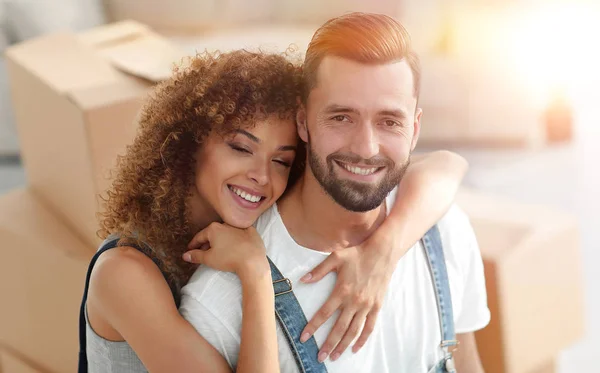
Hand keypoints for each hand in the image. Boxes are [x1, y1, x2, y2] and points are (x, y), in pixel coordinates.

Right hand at [182, 222, 268, 276]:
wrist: (252, 261)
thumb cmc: (228, 259)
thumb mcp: (209, 259)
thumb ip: (195, 256)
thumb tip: (185, 255)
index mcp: (213, 229)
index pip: (199, 237)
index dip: (193, 244)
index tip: (190, 250)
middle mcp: (226, 224)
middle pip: (213, 234)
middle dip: (207, 243)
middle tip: (203, 253)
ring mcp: (239, 227)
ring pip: (226, 233)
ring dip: (221, 241)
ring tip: (219, 251)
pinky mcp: (251, 232)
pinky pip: (240, 235)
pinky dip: (236, 240)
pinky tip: (235, 247)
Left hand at [300, 234, 396, 361]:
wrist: (382, 253)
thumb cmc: (357, 254)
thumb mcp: (335, 257)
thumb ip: (319, 270)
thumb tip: (303, 280)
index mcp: (342, 290)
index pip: (324, 313)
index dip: (313, 326)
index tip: (304, 337)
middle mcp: (354, 301)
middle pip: (338, 328)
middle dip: (328, 344)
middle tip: (319, 357)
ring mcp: (366, 305)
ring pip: (353, 331)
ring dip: (343, 345)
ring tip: (334, 356)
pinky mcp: (376, 306)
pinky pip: (369, 327)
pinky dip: (362, 339)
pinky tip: (355, 348)